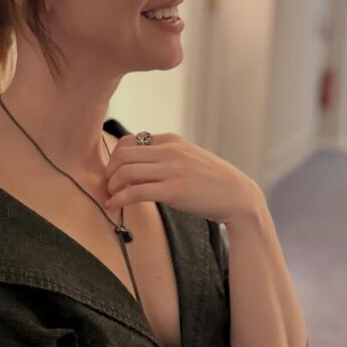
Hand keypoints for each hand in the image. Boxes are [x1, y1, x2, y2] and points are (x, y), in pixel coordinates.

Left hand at [103, 132, 262, 224]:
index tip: (113, 173)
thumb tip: (139, 164)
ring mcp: (172, 169)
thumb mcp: (188, 158)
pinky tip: (114, 206)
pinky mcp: (174, 190)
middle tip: (108, 186)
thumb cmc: (212, 181)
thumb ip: (166, 156)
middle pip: (122, 154)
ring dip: (112, 186)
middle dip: (109, 171)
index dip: (114, 158)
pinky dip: (119, 199)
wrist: (238, 196)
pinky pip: (135, 192)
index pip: (128, 141)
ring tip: (112, 197)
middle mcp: (169, 151)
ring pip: (125, 171)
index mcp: (171, 140)